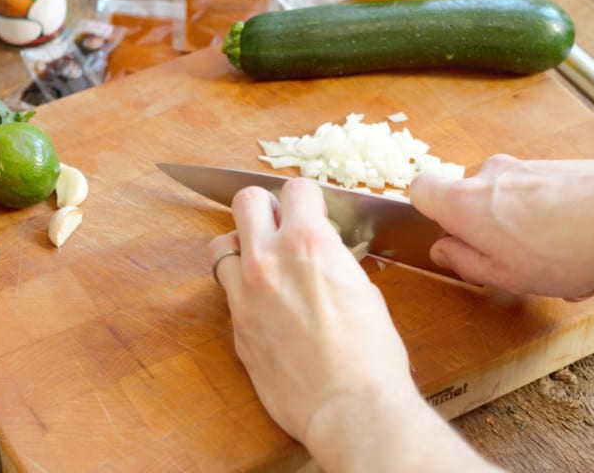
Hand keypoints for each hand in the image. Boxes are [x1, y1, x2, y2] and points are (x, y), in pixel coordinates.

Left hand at [210, 178, 412, 440]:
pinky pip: (227, 289)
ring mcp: (245, 292)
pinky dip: (241, 287)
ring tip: (262, 263)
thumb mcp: (365, 291)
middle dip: (265, 208)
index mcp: (310, 242)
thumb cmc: (371, 354)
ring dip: (242, 246)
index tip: (312, 212)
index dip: (306, 198)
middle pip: (246, 201)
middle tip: (280, 227)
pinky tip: (263, 303)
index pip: (295, 188)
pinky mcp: (236, 326)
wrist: (348, 405)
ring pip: (222, 244)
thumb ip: (336, 264)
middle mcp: (270, 259)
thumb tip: (327, 259)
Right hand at [409, 154, 593, 296]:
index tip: (447, 237)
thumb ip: (464, 262)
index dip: (427, 214)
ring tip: (552, 261)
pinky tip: (573, 247)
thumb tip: (444, 251)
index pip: (419, 189)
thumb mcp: (502, 275)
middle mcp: (487, 175)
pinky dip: (547, 221)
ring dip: (521, 231)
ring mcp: (522, 166)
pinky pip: (536, 197)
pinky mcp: (552, 166)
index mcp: (462, 201)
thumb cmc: (564, 246)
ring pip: (505, 201)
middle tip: (507, 262)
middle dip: (483, 231)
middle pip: (467, 199)